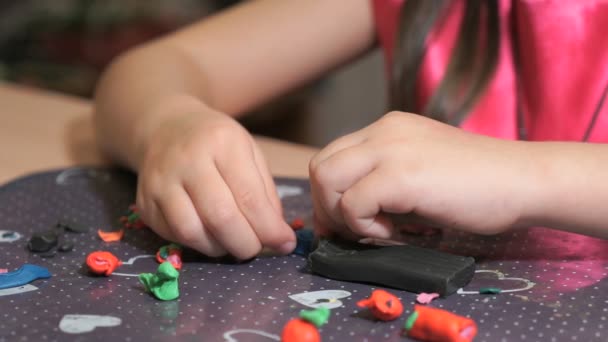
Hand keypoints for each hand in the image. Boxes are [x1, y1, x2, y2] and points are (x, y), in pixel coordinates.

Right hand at [136, 107, 294, 258]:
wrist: (167, 128)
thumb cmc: (216, 143)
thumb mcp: (249, 153)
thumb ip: (265, 193)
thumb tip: (278, 236)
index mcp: (222, 143)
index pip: (249, 197)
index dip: (269, 228)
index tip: (285, 244)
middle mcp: (187, 160)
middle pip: (220, 217)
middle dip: (245, 243)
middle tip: (257, 249)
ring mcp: (160, 182)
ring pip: (191, 232)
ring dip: (220, 248)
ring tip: (233, 242)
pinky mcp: (144, 202)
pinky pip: (173, 235)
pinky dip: (197, 244)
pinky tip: (210, 235)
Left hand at [309, 111, 537, 239]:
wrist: (523, 181)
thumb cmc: (479, 185)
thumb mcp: (420, 171)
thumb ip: (384, 181)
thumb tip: (346, 214)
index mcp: (387, 129)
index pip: (332, 156)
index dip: (329, 194)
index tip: (345, 223)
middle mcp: (382, 131)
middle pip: (319, 166)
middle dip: (327, 206)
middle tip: (355, 231)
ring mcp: (389, 149)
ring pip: (325, 179)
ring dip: (342, 214)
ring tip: (380, 228)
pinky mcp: (400, 175)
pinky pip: (351, 204)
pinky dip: (365, 227)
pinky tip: (397, 231)